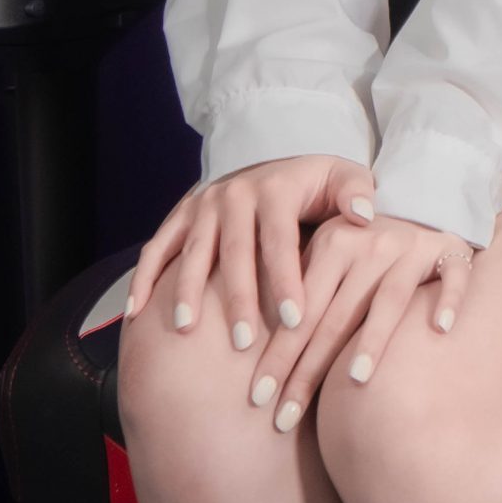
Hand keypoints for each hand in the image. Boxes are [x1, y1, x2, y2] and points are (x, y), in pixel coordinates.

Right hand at [123, 152, 377, 349]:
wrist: (275, 160)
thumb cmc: (316, 185)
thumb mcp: (342, 178)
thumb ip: (356, 194)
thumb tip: (364, 216)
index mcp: (275, 190)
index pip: (281, 240)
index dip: (287, 280)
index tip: (295, 321)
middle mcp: (234, 194)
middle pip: (235, 252)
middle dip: (239, 298)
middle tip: (244, 342)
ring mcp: (203, 205)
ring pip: (194, 252)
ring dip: (188, 290)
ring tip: (188, 330)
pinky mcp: (181, 215)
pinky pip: (158, 246)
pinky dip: (145, 276)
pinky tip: (137, 311)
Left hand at [243, 213, 477, 431]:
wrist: (423, 205)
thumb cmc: (364, 248)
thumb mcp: (329, 258)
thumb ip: (302, 294)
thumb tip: (254, 353)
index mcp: (332, 244)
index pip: (301, 311)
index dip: (278, 355)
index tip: (257, 398)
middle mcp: (370, 245)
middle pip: (337, 316)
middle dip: (308, 369)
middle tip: (284, 417)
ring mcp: (412, 249)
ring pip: (390, 299)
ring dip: (373, 338)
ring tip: (357, 379)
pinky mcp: (451, 253)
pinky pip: (453, 278)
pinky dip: (447, 300)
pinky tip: (439, 329)